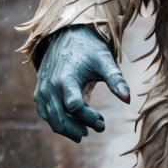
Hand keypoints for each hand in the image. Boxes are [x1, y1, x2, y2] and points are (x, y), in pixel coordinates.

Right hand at [35, 25, 130, 140]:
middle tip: (99, 128)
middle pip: (61, 118)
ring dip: (69, 129)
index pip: (75, 106)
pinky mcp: (40, 92)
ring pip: (52, 119)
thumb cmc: (88, 48)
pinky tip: (73, 125)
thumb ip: (116, 79)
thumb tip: (128, 100)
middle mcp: (50, 86)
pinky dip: (58, 122)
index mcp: (65, 78)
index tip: (102, 122)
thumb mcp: (104, 61)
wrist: (66, 35)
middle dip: (79, 128)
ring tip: (86, 132)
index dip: (89, 117)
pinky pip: (45, 114)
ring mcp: (42, 90)